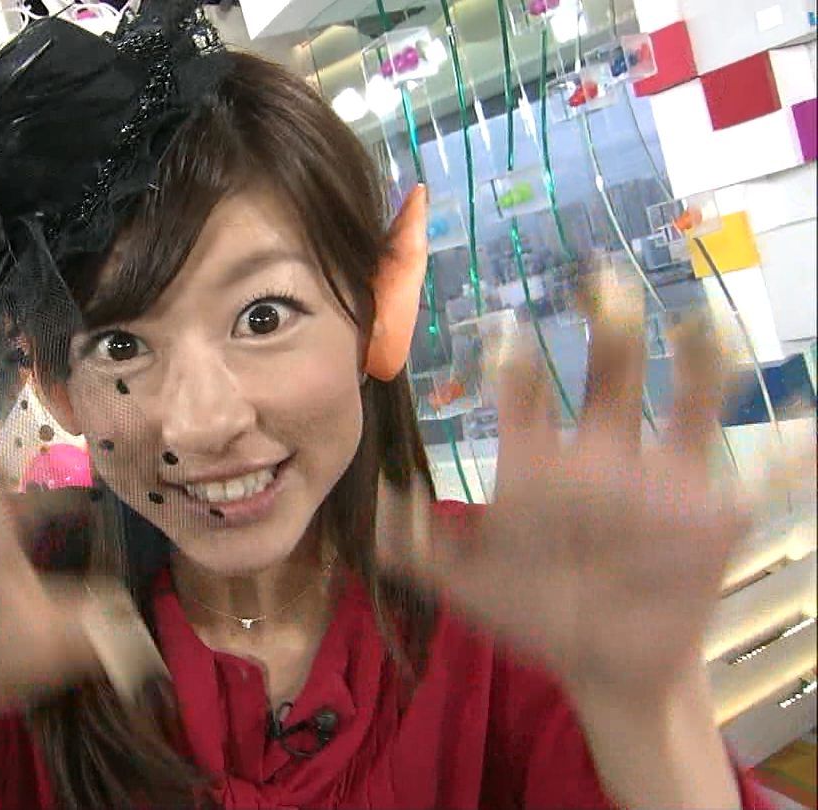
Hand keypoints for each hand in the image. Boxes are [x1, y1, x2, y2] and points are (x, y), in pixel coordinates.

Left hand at [381, 274, 754, 705]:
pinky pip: (759, 483)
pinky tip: (806, 429)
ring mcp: (662, 482)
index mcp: (541, 466)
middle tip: (603, 277)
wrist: (601, 663)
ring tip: (701, 318)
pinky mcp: (711, 518)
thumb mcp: (466, 584)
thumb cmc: (532, 610)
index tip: (504, 326)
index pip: (524, 401)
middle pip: (607, 381)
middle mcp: (604, 457)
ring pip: (682, 409)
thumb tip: (371, 512)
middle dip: (608, 331)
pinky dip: (788, 458)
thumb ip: (415, 550)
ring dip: (695, 363)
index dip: (512, 366)